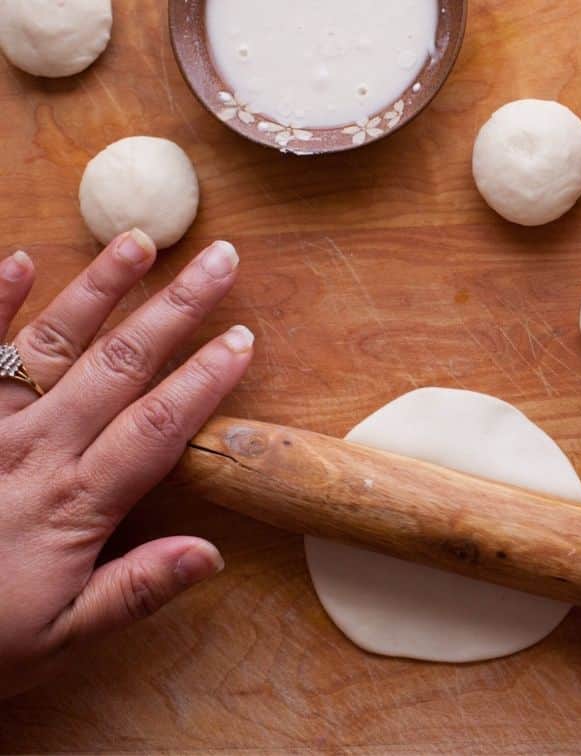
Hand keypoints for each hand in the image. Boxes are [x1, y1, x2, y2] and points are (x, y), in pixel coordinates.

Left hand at [0, 231, 252, 699]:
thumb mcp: (58, 638)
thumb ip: (133, 591)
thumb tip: (211, 554)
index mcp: (71, 505)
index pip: (157, 425)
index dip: (204, 379)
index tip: (242, 339)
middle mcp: (31, 452)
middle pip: (118, 366)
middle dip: (175, 309)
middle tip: (219, 259)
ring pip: (50, 344)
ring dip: (98, 289)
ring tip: (140, 241)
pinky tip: (21, 260)